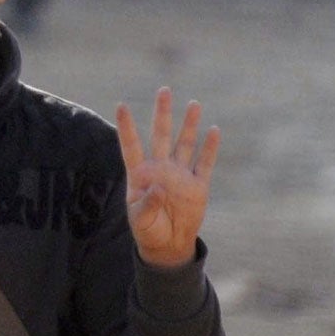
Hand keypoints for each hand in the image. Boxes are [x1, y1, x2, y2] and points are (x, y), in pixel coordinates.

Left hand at [114, 88, 220, 268]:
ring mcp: (180, 175)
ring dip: (189, 125)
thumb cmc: (148, 230)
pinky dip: (209, 148)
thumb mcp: (141, 220)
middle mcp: (160, 168)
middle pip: (160, 135)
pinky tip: (213, 131)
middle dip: (162, 113)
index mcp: (140, 174)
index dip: (127, 127)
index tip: (121, 106)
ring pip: (184, 144)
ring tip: (193, 104)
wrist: (169, 245)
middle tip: (164, 90)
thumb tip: (160, 188)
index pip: (131, 146)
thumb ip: (147, 204)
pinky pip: (204, 163)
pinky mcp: (198, 185)